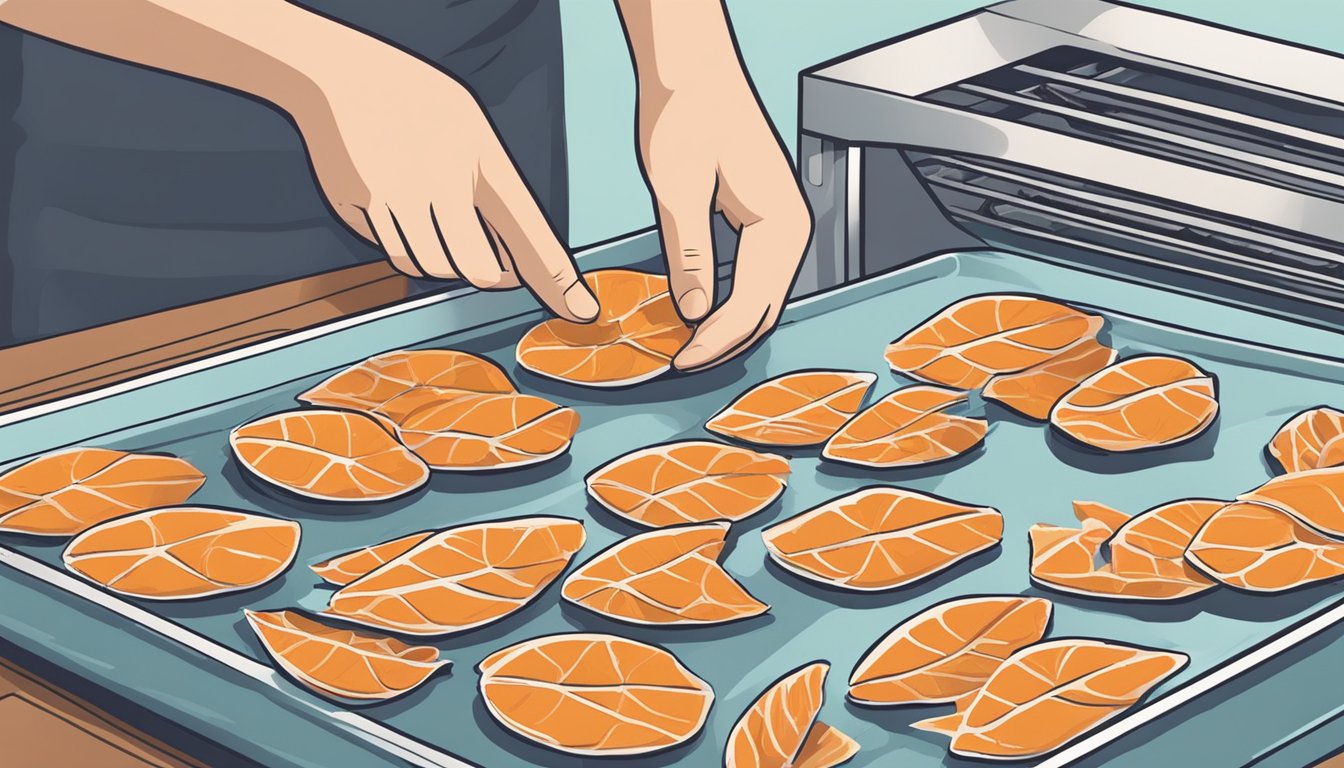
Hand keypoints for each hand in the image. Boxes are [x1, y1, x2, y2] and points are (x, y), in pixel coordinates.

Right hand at [291, 45, 597, 321]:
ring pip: (426, 267)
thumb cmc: (420, 105)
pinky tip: (395, 201)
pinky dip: (396, 239)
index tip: (581, 309)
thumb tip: (506, 268)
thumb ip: (493, 196)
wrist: (342, 74)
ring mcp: (394, 196)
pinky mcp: (356, 207)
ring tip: (431, 210)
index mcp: (481, 158)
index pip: (530, 232)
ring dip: (437, 256)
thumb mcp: (472, 134)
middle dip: (483, 272)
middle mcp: (439, 181)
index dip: (556, 277)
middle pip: (476, 270)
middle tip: (489, 264)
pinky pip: (386, 248)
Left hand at [621, 0, 811, 370]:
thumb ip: (689, 253)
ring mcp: (779, 223)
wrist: (693, 67)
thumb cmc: (689, 111)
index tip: (681, 362)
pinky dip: (726, 302)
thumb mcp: (679, 186)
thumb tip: (694, 312)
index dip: (715, 340)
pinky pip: (750, 276)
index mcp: (781, 222)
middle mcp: (790, 227)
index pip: (752, 304)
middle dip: (724, 343)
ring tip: (687, 349)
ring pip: (760, 296)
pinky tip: (698, 313)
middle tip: (681, 365)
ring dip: (726, 327)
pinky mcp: (759, 218)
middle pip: (765, 309)